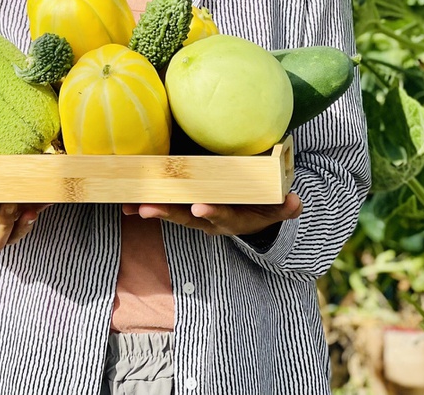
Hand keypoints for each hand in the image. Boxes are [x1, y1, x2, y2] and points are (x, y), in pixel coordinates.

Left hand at [121, 191, 301, 237]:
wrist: (253, 217)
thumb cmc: (264, 206)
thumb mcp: (277, 209)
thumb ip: (285, 206)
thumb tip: (295, 201)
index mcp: (234, 219)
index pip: (222, 216)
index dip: (212, 212)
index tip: (199, 207)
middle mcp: (211, 221)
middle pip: (188, 218)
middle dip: (169, 214)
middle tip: (149, 210)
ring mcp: (196, 216)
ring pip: (172, 214)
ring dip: (152, 211)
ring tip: (132, 208)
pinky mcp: (185, 208)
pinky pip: (165, 208)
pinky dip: (147, 206)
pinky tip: (128, 205)